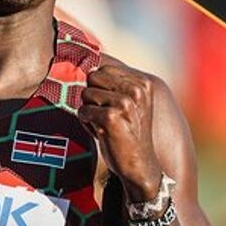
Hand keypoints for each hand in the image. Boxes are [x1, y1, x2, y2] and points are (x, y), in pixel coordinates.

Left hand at [79, 64, 162, 200]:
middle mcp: (136, 89)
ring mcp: (124, 102)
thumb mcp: (129, 102)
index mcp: (143, 82)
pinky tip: (102, 132)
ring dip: (90, 110)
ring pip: (85, 94)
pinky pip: (82, 110)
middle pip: (93, 77)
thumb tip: (87, 59)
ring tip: (106, 124)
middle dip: (93, 95)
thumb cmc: (129, 132)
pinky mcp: (111, 117)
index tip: (107, 101)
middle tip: (107, 114)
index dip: (99, 85)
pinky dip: (87, 122)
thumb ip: (114, 83)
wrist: (140, 166)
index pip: (104, 66)